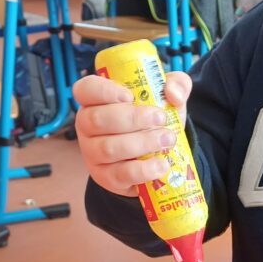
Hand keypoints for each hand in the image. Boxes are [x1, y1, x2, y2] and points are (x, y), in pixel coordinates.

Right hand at [73, 71, 191, 196]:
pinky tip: (161, 164)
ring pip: (108, 148)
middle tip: (160, 118)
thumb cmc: (154, 120)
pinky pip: (120, 174)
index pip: (85, 89)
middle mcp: (87, 125)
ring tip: (167, 139)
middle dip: (132, 118)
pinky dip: (143, 170)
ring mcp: (92, 153)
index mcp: (95, 100)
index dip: (104, 91)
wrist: (157, 155)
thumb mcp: (167, 98)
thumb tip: (172, 93)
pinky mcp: (105, 176)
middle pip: (97, 119)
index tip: (129, 96)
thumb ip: (177, 85)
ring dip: (141, 143)